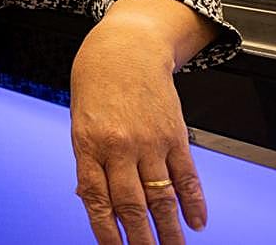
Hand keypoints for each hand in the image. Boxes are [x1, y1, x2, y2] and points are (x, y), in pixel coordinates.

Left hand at [71, 25, 205, 244]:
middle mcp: (119, 146)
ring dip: (169, 230)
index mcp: (88, 143)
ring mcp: (149, 141)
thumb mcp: (79, 121)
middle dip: (140, 239)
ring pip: (161, 197)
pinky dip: (193, 203)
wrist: (125, 48)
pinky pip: (186, 176)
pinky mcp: (174, 135)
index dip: (105, 230)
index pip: (96, 198)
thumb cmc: (95, 83)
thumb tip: (90, 200)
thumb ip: (88, 160)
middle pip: (131, 205)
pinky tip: (196, 223)